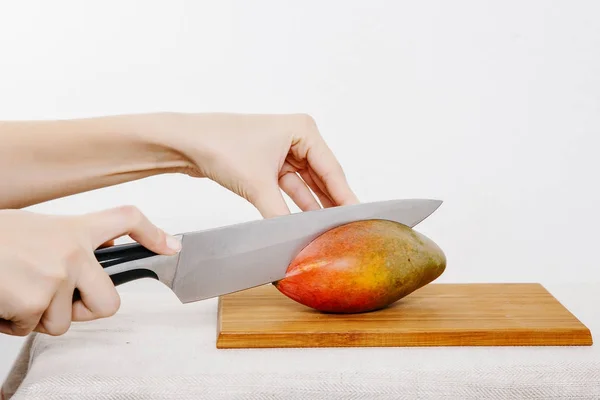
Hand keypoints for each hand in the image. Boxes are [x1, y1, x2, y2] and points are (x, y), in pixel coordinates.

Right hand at [0, 206, 179, 335]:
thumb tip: (104, 251)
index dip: (154, 233)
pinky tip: (3, 297)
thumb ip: (73, 241)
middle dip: (84, 311)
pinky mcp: (37, 301)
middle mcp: (73, 251)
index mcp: (75, 228)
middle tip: (60, 300)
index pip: (127, 218)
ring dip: (39, 316)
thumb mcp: (41, 229)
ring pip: (63, 323)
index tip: (171, 247)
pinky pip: (33, 329)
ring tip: (17, 289)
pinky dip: (15, 322)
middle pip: (110, 303)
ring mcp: (58, 277)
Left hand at [170, 113, 358, 217]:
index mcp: (303, 129)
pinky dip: (295, 205)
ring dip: (313, 206)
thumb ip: (281, 214)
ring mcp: (283, 151)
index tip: (360, 217)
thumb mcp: (258, 184)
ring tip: (329, 230)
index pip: (332, 170)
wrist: (185, 143)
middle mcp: (297, 137)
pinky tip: (306, 222)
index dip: (345, 197)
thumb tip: (296, 240)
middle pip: (322, 178)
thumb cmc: (220, 146)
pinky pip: (289, 188)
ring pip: (306, 185)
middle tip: (347, 229)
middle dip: (330, 203)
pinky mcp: (269, 165)